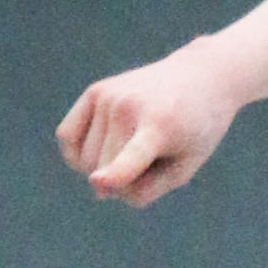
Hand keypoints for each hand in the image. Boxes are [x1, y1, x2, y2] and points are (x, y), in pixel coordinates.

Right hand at [56, 45, 239, 206]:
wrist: (201, 78)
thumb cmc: (196, 131)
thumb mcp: (184, 167)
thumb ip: (145, 188)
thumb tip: (98, 187)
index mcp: (161, 126)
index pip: (134, 154)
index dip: (116, 173)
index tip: (98, 182)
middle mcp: (128, 106)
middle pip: (103, 171)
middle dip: (122, 183)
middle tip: (154, 162)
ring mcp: (108, 96)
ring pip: (86, 161)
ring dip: (105, 168)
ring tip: (138, 147)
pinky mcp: (95, 91)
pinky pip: (67, 136)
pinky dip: (78, 154)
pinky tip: (102, 151)